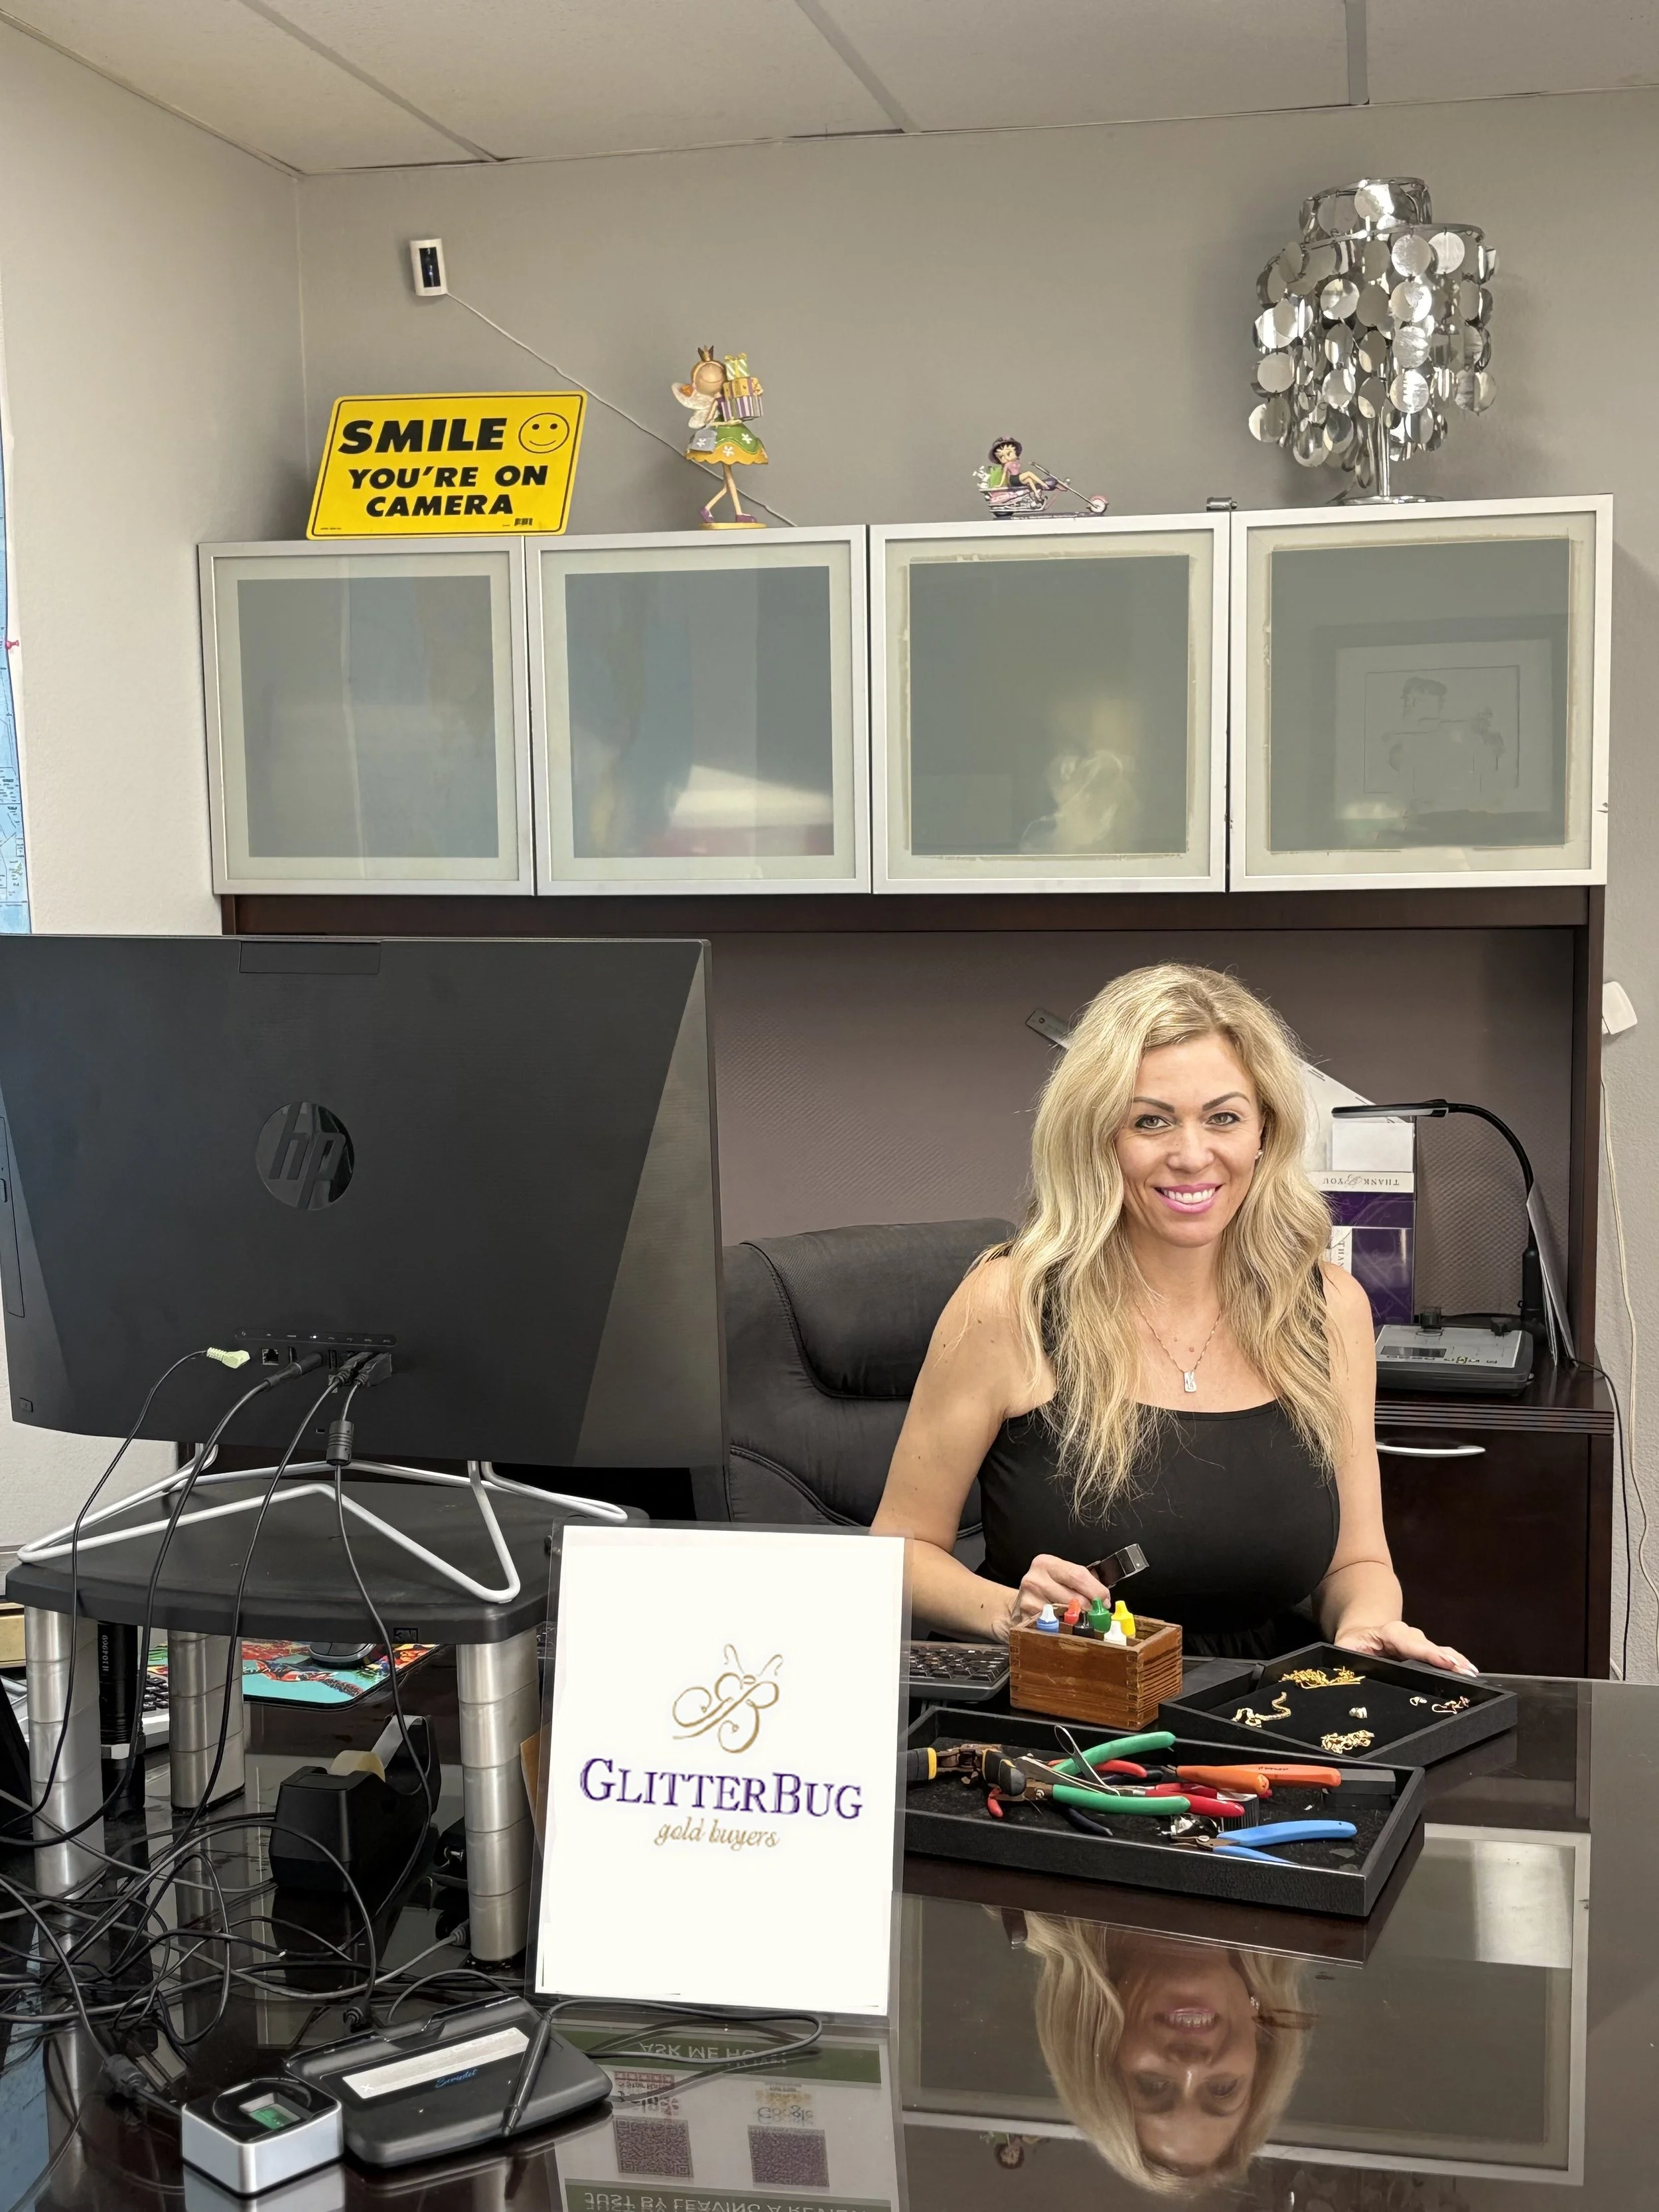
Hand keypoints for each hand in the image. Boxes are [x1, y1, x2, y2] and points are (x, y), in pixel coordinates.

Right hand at [997, 1553, 1109, 1638]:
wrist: (1016, 1607)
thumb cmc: (1046, 1591)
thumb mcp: (1061, 1577)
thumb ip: (1082, 1583)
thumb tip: (1104, 1601)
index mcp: (1046, 1563)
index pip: (1078, 1575)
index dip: (1096, 1590)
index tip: (1106, 1601)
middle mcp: (1034, 1579)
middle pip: (1074, 1598)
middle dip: (1091, 1610)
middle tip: (1098, 1617)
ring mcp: (1028, 1601)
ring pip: (1066, 1617)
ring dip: (1079, 1623)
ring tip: (1083, 1624)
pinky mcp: (1025, 1621)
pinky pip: (1054, 1630)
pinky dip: (1065, 1633)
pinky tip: (1067, 1631)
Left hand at [1335, 1620, 1477, 1674]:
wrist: (1362, 1631)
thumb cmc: (1353, 1644)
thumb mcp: (1344, 1649)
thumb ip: (1346, 1656)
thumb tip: (1349, 1670)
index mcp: (1386, 1633)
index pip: (1408, 1642)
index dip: (1427, 1653)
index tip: (1445, 1662)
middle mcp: (1406, 1635)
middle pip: (1428, 1647)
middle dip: (1447, 1660)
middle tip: (1465, 1673)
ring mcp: (1418, 1642)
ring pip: (1438, 1650)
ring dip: (1456, 1662)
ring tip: (1471, 1674)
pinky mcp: (1425, 1651)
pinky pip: (1443, 1655)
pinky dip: (1457, 1662)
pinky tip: (1470, 1671)